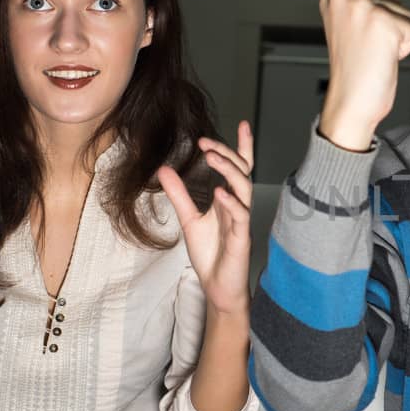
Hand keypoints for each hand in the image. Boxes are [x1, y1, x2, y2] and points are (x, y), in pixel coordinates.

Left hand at [158, 122, 253, 320]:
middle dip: (228, 154)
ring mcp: (241, 222)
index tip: (243, 123)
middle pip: (242, 172)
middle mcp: (238, 207)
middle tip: (207, 144)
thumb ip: (179, 194)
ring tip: (212, 158)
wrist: (218, 287)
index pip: (241, 168)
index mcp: (229, 200)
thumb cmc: (210, 254)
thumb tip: (165, 169)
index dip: (243, 146)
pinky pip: (241, 217)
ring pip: (244, 189)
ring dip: (229, 171)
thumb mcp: (188, 220)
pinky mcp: (241, 240)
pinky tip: (220, 193)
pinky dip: (231, 203)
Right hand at [317, 0, 409, 150]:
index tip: (359, 43)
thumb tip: (390, 1)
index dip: (377, 26)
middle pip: (395, 4)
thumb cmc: (353, 72)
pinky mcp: (385, 23)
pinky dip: (404, 50)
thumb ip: (364, 10)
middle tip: (367, 51)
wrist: (350, 102)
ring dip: (396, 39)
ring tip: (373, 54)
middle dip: (389, 31)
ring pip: (406, 16)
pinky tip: (382, 59)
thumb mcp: (350, 28)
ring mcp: (366, 8)